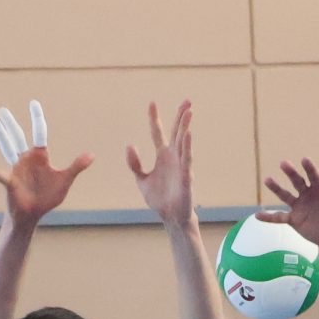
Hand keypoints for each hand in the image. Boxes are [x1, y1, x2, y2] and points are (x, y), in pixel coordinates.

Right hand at [0, 101, 92, 224]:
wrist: (34, 213)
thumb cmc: (47, 196)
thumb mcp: (65, 180)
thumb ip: (76, 166)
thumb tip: (92, 155)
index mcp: (40, 156)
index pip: (39, 133)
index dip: (37, 118)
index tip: (33, 103)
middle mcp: (26, 159)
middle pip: (18, 137)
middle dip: (11, 123)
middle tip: (2, 109)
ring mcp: (16, 170)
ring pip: (8, 149)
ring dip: (2, 137)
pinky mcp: (11, 183)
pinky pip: (2, 176)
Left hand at [127, 100, 193, 227]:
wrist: (170, 217)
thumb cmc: (159, 199)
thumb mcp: (141, 179)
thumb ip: (134, 163)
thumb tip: (130, 145)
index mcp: (162, 156)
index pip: (157, 132)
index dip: (154, 118)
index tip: (151, 103)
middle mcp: (173, 157)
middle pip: (177, 132)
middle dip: (181, 116)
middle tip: (187, 101)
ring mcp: (181, 165)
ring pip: (183, 142)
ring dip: (186, 127)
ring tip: (189, 111)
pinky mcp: (186, 176)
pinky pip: (187, 159)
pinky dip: (187, 146)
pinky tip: (188, 135)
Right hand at [261, 157, 318, 250]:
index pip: (313, 176)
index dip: (309, 168)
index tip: (304, 160)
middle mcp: (307, 195)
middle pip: (297, 181)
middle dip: (291, 173)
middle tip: (284, 164)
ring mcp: (299, 206)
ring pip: (285, 195)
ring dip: (276, 188)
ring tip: (268, 180)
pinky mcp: (294, 219)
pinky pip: (279, 217)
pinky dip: (269, 217)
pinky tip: (258, 215)